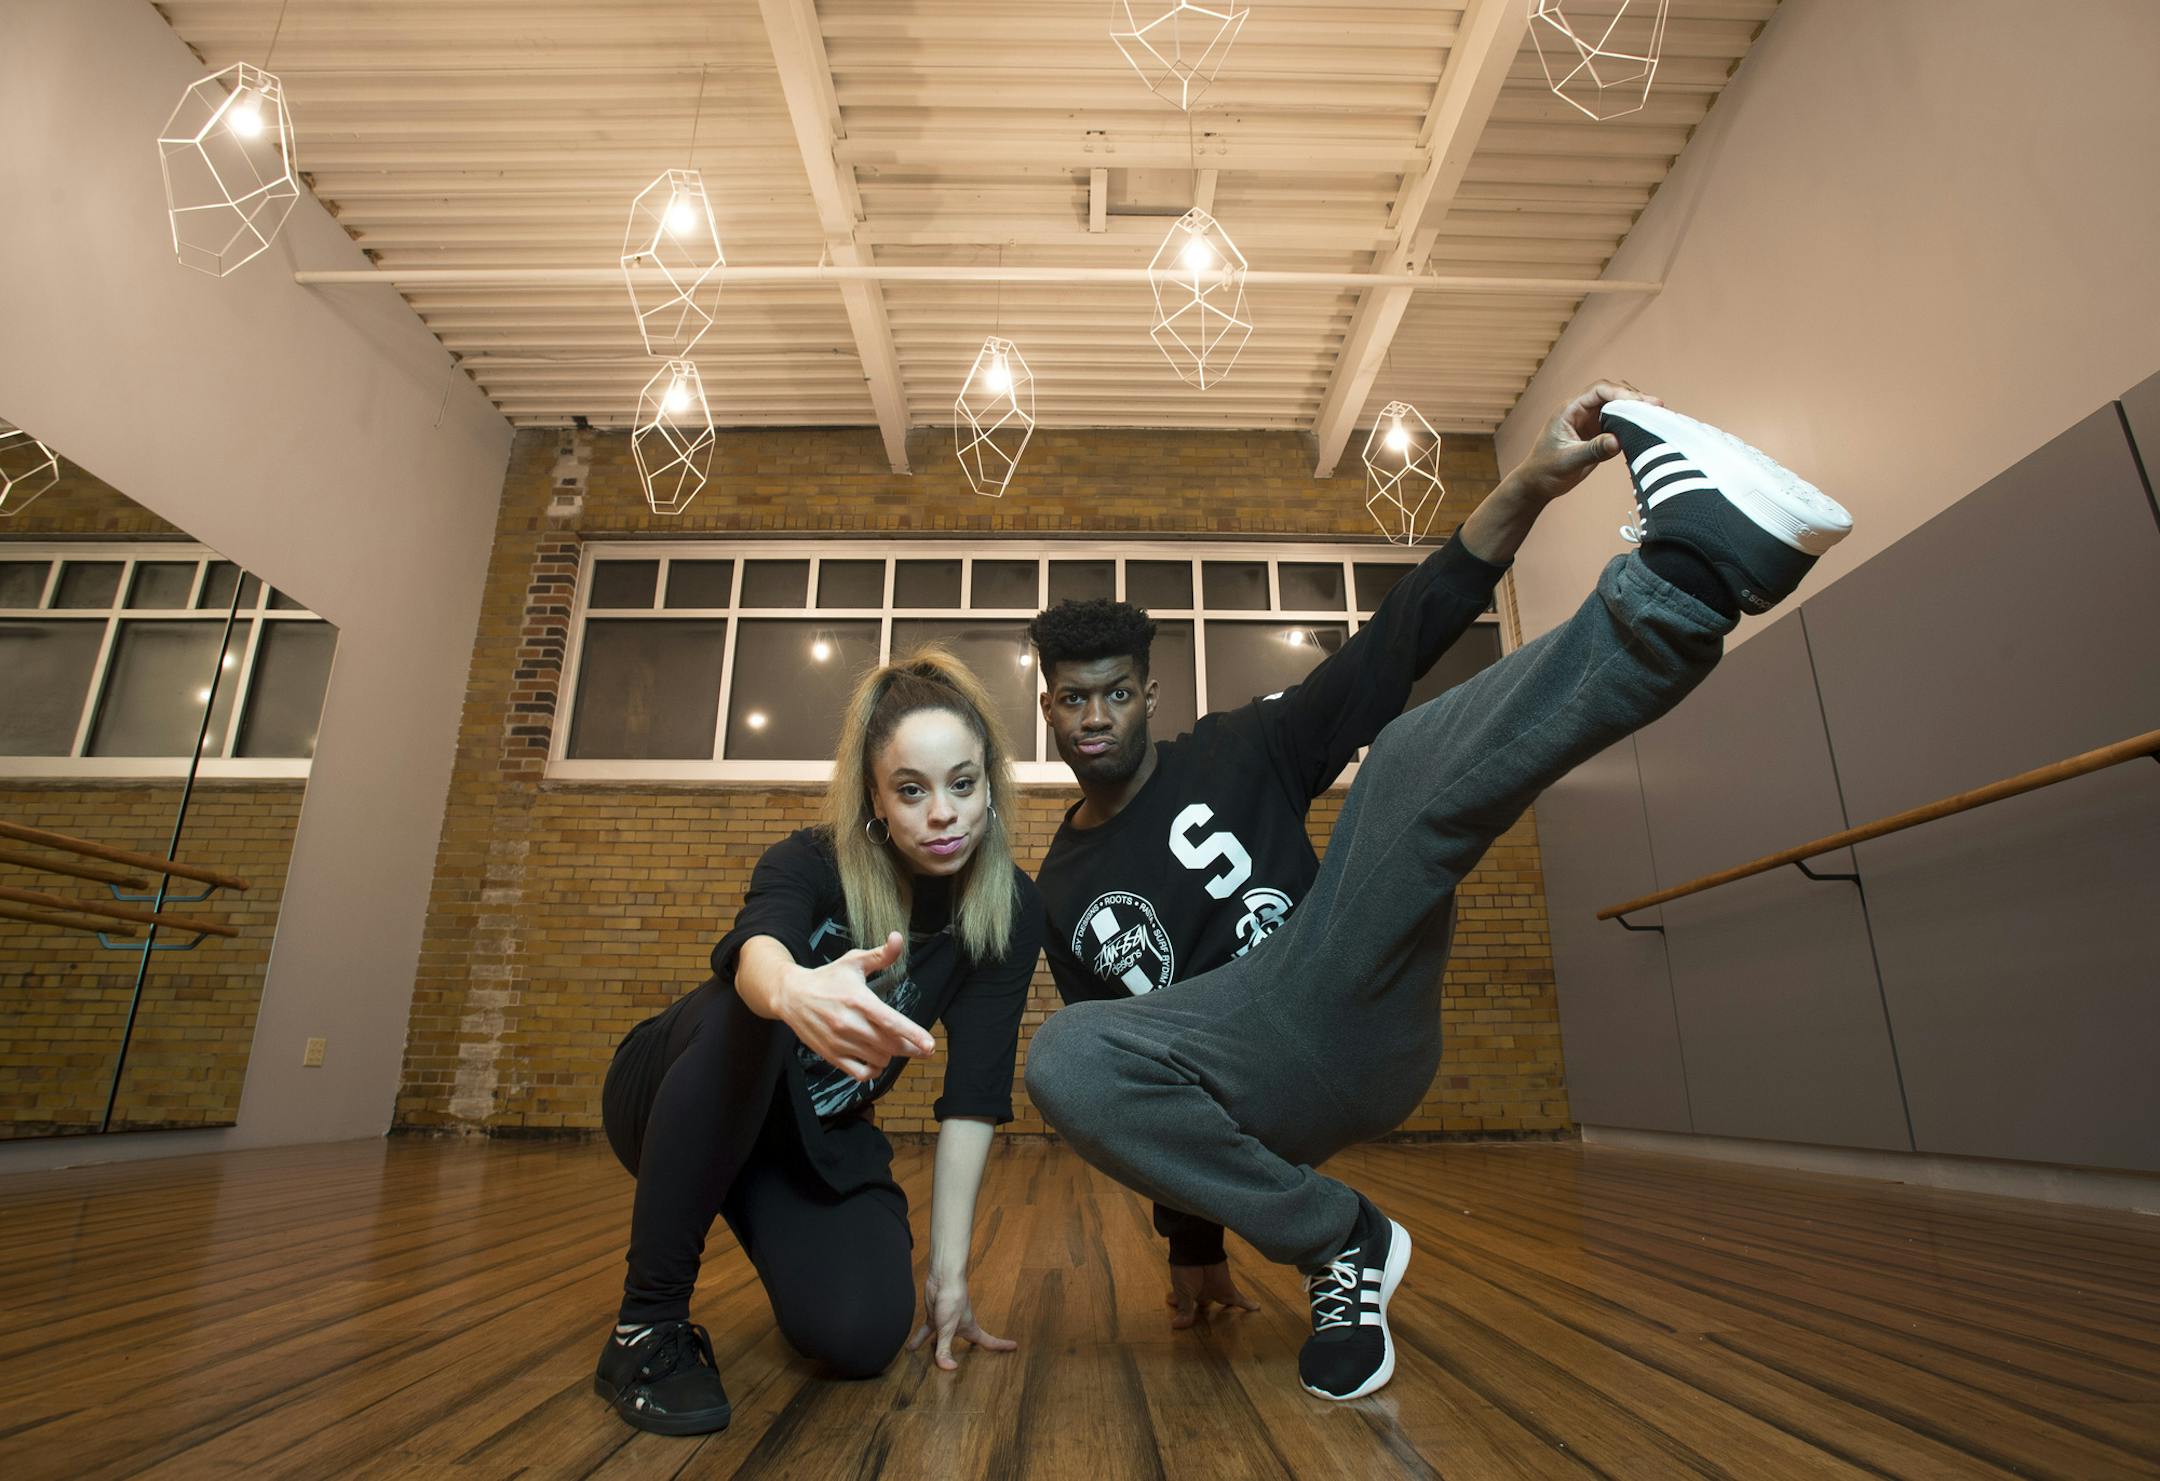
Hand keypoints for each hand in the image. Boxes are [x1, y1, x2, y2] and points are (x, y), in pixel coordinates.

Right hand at [773, 932, 935, 1082]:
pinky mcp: (832, 1055)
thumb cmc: (827, 978)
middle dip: (911, 1048)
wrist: (791, 995)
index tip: (930, 1045)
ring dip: (891, 1056)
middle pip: (890, 1045)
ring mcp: (840, 1042)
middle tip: (922, 1047)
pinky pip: (860, 1073)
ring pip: (878, 1060)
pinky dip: (874, 1070)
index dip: (914, 1035)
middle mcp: (850, 1024)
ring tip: (893, 1045)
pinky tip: (877, 1060)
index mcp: (859, 1000)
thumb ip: (880, 955)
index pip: (891, 1022)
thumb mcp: (853, 961)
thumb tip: (898, 938)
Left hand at [908, 1268, 1017, 1370]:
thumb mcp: (948, 1328)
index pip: (989, 1341)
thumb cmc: (952, 1299)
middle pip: (967, 1342)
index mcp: (970, 1329)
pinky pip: (927, 1332)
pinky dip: (919, 1339)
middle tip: (973, 1362)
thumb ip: (945, 1349)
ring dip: (938, 1349)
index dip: (1001, 1346)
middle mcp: (960, 1327)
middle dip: (970, 1351)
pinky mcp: (935, 1317)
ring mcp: (947, 1322)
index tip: (1013, 1346)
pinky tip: (911, 1348)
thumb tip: (949, 1369)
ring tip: (931, 1362)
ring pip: (944, 1340)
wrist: (942, 1278)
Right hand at [1164, 1260, 1259, 1329]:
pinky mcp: (1228, 1290)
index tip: (1177, 1322)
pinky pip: (1240, 1300)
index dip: (1182, 1312)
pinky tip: (1256, 1308)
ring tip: (1232, 1324)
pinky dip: (1248, 1304)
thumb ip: (1184, 1309)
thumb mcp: (1183, 1292)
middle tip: (1206, 1324)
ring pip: (1222, 1305)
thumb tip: (1176, 1325)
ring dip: (1226, 1313)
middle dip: (1204, 1312)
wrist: (1199, 1251)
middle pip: (1204, 1306)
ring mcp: (1215, 1291)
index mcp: (1186, 1293)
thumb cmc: (1186, 1271)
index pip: (1184, 1305)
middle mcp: (1201, 1293)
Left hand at [1507, 380, 1663, 504]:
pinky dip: (1634, 424)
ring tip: (1658, 416)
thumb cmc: (1545, 470)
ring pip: (1618, 407)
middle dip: (1634, 398)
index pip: (1599, 390)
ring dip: (1636, 410)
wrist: (1537, 484)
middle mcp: (1581, 411)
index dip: (1620, 393)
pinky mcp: (1598, 434)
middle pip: (1612, 394)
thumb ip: (1593, 450)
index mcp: (1570, 409)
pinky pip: (1619, 423)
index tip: (1639, 402)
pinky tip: (1648, 429)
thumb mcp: (1568, 461)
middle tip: (1657, 407)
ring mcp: (1591, 421)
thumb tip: (1618, 441)